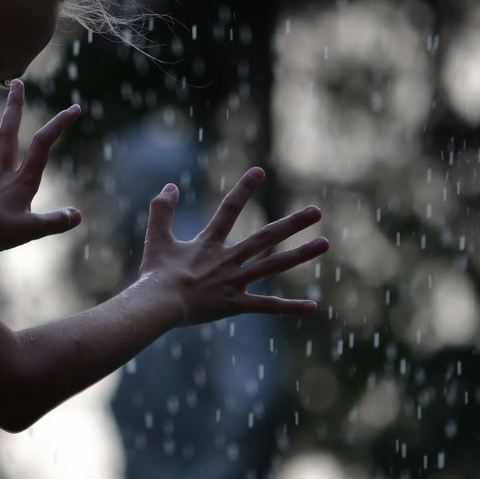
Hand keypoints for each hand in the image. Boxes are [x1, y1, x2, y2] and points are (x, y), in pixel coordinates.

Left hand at [0, 80, 81, 268]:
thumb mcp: (33, 230)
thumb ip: (56, 221)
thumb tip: (78, 215)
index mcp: (22, 181)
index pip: (43, 146)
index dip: (59, 125)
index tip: (74, 108)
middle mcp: (3, 176)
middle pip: (9, 135)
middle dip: (14, 108)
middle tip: (16, 82)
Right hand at [138, 167, 328, 323]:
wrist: (159, 303)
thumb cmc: (155, 273)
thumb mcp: (156, 237)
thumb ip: (162, 210)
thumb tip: (169, 185)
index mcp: (209, 243)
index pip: (230, 209)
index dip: (244, 189)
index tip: (260, 171)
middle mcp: (228, 259)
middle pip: (265, 236)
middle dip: (292, 222)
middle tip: (317, 211)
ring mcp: (234, 281)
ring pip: (274, 266)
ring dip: (301, 254)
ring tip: (324, 243)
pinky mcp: (235, 304)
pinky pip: (266, 306)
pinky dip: (289, 308)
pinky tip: (313, 307)